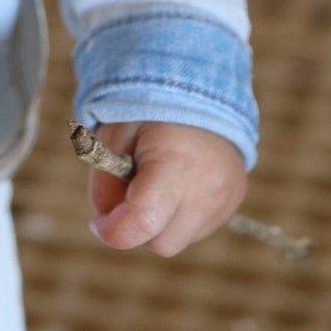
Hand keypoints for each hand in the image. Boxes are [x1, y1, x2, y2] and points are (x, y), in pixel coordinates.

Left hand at [87, 121, 247, 256]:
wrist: (198, 88)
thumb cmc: (149, 112)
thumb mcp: (113, 136)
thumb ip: (104, 184)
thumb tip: (107, 225)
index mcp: (174, 165)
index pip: (144, 222)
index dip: (113, 230)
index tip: (97, 223)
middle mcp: (207, 189)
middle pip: (160, 243)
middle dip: (137, 226)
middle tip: (129, 189)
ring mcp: (226, 199)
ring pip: (179, 240)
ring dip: (159, 222)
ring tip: (157, 180)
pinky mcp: (234, 201)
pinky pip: (198, 228)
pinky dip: (180, 215)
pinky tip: (177, 183)